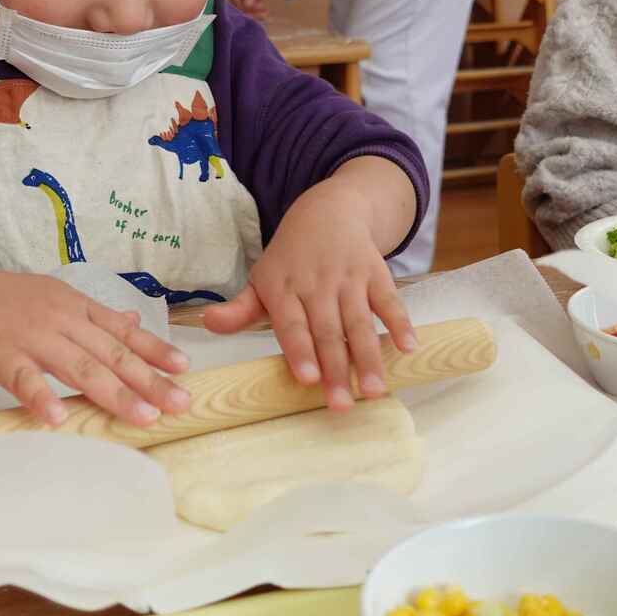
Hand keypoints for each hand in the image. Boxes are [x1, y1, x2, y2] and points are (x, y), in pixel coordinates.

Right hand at [0, 249, 191, 426]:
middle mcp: (59, 318)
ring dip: (112, 393)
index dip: (155, 350)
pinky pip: (24, 378)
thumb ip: (91, 314)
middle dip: (149, 380)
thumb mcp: (52, 298)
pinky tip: (60, 418)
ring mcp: (29, 336)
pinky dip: (42, 398)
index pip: (123, 331)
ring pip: (78, 366)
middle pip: (110, 352)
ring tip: (142, 417)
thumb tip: (132, 320)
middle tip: (180, 404)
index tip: (184, 370)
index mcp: (74, 306)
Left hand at [204, 164, 417, 410]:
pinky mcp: (376, 272)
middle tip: (342, 405)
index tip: (307, 379)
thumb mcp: (262, 278)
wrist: (329, 210)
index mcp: (284, 286)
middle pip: (327, 330)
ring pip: (359, 320)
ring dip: (369, 355)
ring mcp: (348, 277)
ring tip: (375, 390)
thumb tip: (208, 324)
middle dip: (336, 368)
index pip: (291, 322)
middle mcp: (316, 282)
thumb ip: (240, 309)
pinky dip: (400, 322)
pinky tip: (408, 348)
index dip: (299, 350)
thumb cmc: (290, 258)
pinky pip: (389, 299)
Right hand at [227, 0, 273, 18]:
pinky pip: (254, 11)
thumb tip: (247, 5)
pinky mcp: (250, 4)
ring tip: (266, 13)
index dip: (243, 9)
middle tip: (263, 14)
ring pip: (248, 13)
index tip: (254, 9)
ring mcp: (243, 1)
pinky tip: (267, 13)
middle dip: (251, 14)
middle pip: (241, 11)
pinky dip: (260, 14)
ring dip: (256, 15)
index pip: (235, 5)